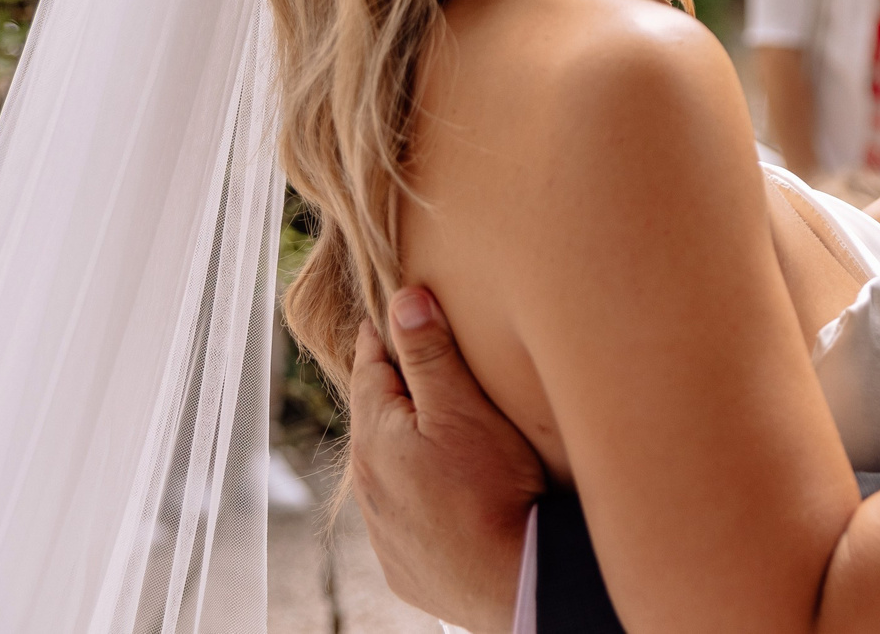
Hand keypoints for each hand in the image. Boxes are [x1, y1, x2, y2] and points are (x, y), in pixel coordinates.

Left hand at [348, 287, 547, 632]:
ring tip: (438, 428)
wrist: (511, 580)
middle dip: (395, 390)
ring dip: (406, 444)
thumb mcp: (463, 408)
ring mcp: (384, 530)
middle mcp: (368, 485)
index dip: (384, 336)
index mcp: (375, 437)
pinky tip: (449, 491)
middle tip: (420, 361)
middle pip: (376, 420)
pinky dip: (420, 493)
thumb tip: (403, 299)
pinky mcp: (405, 564)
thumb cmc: (491, 489)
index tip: (392, 311)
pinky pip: (405, 514)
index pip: (369, 369)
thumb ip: (429, 354)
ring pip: (389, 469)